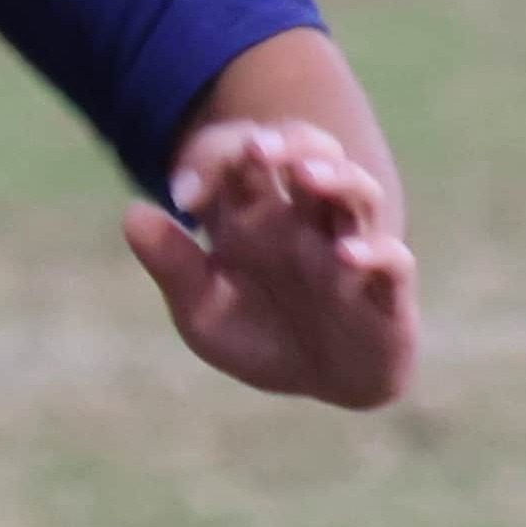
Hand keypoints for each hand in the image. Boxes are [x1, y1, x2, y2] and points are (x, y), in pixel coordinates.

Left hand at [126, 113, 413, 408]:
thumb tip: (133, 212)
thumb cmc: (261, 337)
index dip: (211, 160)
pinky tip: (346, 254)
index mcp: (254, 216)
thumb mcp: (202, 311)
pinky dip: (374, 251)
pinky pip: (392, 259)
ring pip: (356, 190)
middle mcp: (305, 220)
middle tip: (257, 148)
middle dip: (286, 141)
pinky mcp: (386, 291)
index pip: (238, 159)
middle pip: (306, 153)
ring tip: (307, 177)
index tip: (182, 195)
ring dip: (336, 177)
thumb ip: (172, 264)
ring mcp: (349, 247)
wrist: (323, 385)